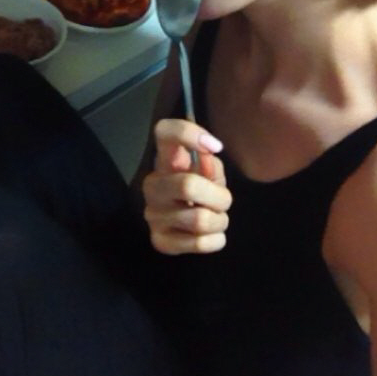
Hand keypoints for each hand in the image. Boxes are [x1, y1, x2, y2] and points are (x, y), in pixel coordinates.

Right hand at [142, 118, 231, 254]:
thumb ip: (210, 164)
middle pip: (188, 185)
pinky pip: (199, 243)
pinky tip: (210, 235)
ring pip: (199, 219)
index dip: (189, 133)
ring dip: (220, 221)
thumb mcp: (209, 173)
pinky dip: (216, 240)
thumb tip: (208, 156)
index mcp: (165, 159)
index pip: (164, 131)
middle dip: (219, 197)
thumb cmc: (202, 190)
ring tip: (217, 219)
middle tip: (223, 201)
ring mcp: (153, 214)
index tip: (216, 147)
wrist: (186, 226)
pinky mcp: (160, 241)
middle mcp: (153, 184)